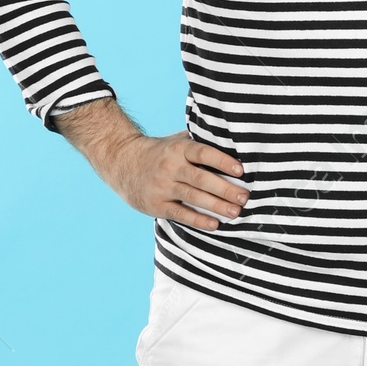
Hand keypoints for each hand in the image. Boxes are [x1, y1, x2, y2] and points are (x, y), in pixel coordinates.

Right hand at [56, 100, 248, 231]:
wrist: (121, 162)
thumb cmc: (160, 152)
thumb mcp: (176, 141)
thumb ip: (200, 142)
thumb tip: (233, 141)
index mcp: (178, 149)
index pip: (203, 153)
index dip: (222, 161)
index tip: (241, 171)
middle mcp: (170, 166)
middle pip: (201, 178)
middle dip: (225, 188)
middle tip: (244, 196)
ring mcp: (162, 186)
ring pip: (193, 197)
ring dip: (216, 206)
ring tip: (236, 212)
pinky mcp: (156, 204)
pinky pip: (180, 213)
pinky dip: (198, 220)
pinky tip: (214, 224)